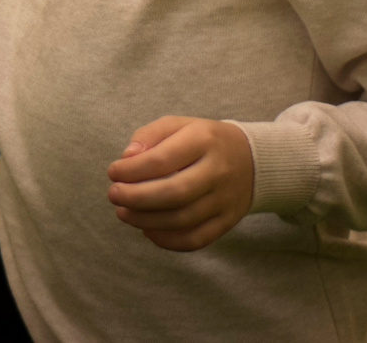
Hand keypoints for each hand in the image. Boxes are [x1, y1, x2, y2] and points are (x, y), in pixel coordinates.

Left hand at [105, 117, 254, 251]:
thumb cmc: (203, 140)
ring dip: (146, 220)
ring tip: (123, 213)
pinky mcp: (227, 222)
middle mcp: (218, 171)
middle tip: (113, 195)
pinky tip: (147, 230)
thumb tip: (127, 158)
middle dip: (136, 198)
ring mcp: (225, 200)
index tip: (113, 172)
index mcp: (204, 140)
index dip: (132, 170)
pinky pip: (196, 239)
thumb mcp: (179, 125)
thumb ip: (150, 135)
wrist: (253, 160)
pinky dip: (168, 240)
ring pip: (183, 220)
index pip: (163, 159)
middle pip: (174, 193)